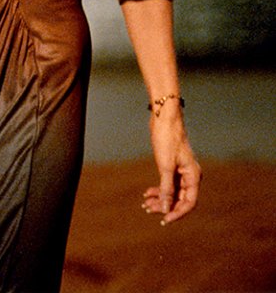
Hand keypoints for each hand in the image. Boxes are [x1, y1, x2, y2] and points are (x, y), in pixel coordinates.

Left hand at [142, 110, 201, 224]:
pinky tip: (147, 193)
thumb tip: (166, 209)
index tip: (165, 219)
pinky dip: (158, 189)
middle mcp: (190, 175)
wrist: (164, 118)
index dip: (178, 212)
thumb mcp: (165, 166)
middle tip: (149, 210)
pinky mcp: (173, 166)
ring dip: (160, 199)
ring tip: (146, 205)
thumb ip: (167, 188)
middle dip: (165, 205)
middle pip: (179, 198)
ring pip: (172, 191)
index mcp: (193, 176)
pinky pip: (168, 183)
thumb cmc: (167, 139)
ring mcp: (181, 171)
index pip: (189, 202)